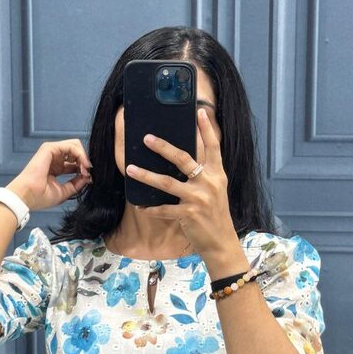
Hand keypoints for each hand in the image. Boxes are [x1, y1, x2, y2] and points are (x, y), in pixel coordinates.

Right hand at [10, 139, 92, 211]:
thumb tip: (88, 177)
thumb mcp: (65, 191)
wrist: (29, 196)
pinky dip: (80, 154)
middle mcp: (54, 159)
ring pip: (75, 146)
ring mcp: (52, 152)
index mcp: (56, 168)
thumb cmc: (41, 196)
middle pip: (76, 152)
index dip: (84, 169)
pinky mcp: (50, 148)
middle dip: (85, 161)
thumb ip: (77, 183)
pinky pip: (71, 146)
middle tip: (88, 173)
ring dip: (84, 157)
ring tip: (86, 169)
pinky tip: (83, 165)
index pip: (75, 162)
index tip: (89, 179)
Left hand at [124, 108, 238, 259]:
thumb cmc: (215, 214)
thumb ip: (204, 174)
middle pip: (183, 159)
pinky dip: (150, 208)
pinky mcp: (189, 214)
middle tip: (146, 138)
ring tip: (131, 169)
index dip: (206, 129)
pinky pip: (164, 209)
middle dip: (163, 147)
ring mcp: (198, 199)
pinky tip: (140, 206)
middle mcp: (208, 183)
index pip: (213, 147)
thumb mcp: (215, 190)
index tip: (199, 111)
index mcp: (217, 174)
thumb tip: (183, 158)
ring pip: (167, 183)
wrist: (221, 242)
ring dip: (146, 176)